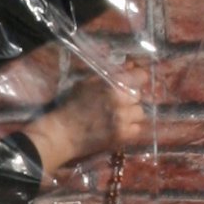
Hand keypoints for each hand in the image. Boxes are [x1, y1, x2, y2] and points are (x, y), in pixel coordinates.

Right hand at [26, 64, 145, 178]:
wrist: (63, 133)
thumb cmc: (72, 106)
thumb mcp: (87, 84)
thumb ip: (111, 75)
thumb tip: (130, 67)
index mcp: (112, 86)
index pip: (140, 77)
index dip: (138, 77)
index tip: (134, 80)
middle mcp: (121, 103)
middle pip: (138, 96)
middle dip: (130, 98)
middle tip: (118, 101)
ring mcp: (123, 121)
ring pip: (140, 113)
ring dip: (132, 113)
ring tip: (120, 115)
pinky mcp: (122, 136)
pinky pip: (137, 129)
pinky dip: (131, 128)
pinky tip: (120, 127)